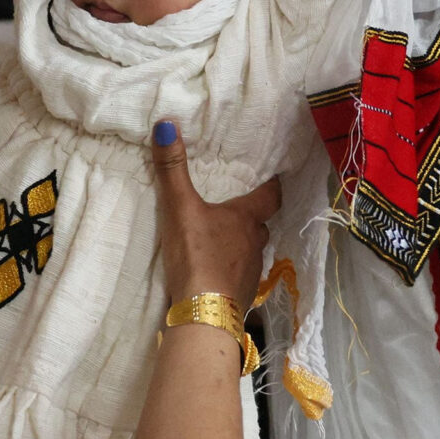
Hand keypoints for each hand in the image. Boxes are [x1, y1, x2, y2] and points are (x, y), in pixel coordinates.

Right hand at [149, 121, 282, 307]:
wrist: (204, 314)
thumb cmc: (198, 256)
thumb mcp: (180, 209)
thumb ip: (172, 170)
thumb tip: (167, 123)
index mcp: (246, 219)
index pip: (270, 197)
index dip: (272, 186)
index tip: (272, 177)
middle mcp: (255, 243)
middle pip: (260, 225)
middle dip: (251, 217)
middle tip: (237, 208)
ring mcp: (251, 272)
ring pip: (251, 251)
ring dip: (241, 245)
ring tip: (224, 239)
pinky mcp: (241, 296)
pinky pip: (240, 276)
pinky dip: (231, 270)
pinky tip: (216, 272)